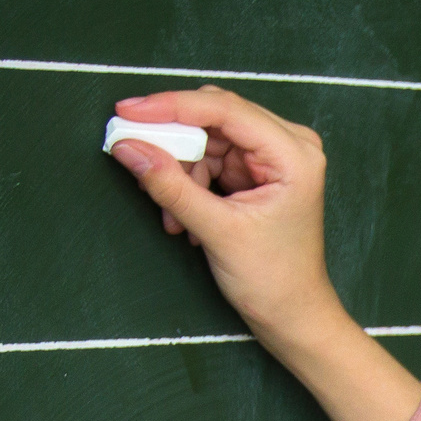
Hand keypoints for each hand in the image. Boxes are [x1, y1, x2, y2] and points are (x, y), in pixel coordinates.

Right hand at [109, 86, 348, 346]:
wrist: (292, 314)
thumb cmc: (272, 279)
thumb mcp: (216, 231)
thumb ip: (170, 186)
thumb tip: (127, 146)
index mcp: (293, 154)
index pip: (224, 109)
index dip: (171, 106)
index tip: (127, 111)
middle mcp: (288, 146)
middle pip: (214, 118)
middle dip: (175, 144)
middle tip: (138, 160)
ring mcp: (272, 158)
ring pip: (206, 140)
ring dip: (180, 173)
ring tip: (174, 217)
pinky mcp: (256, 172)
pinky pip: (209, 160)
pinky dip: (189, 183)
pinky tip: (184, 218)